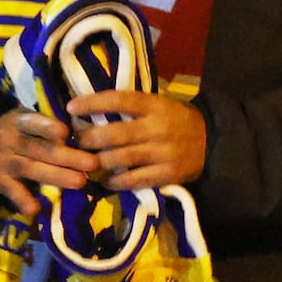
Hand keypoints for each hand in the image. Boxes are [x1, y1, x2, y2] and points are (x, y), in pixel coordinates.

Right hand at [0, 109, 100, 215]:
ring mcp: (3, 162)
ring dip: (58, 177)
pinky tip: (37, 209)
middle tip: (92, 164)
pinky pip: (14, 193)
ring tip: (81, 182)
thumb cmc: (18, 131)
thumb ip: (50, 125)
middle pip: (41, 149)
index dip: (48, 127)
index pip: (34, 122)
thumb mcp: (28, 119)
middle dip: (68, 157)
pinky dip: (24, 201)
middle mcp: (9, 140)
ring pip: (32, 170)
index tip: (65, 132)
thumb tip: (86, 132)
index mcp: (19, 121)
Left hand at [68, 89, 207, 189]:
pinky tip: (105, 181)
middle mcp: (157, 127)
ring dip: (97, 162)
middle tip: (74, 142)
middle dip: (87, 139)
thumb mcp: (158, 104)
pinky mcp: (167, 174)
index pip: (119, 100)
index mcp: (154, 105)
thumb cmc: (175, 120)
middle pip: (114, 134)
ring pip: (120, 159)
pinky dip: (116, 182)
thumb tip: (90, 110)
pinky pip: (134, 180)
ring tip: (84, 163)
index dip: (92, 103)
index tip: (70, 108)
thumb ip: (131, 107)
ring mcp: (163, 152)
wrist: (211, 142)